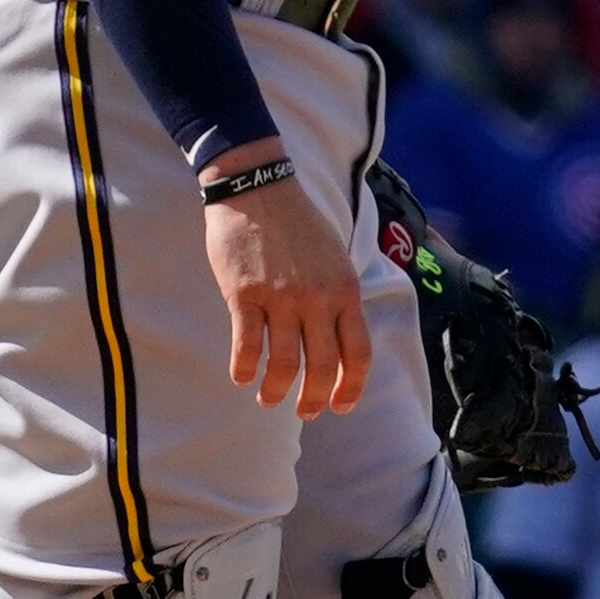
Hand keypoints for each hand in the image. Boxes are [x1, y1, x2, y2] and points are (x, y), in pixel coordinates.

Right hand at [199, 140, 370, 417]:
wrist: (258, 188)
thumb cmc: (298, 225)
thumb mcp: (336, 258)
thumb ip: (340, 297)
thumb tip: (343, 341)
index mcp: (346, 289)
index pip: (358, 353)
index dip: (351, 387)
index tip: (340, 406)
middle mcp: (318, 297)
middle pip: (322, 367)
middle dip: (313, 400)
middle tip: (303, 412)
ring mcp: (281, 297)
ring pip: (284, 365)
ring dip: (276, 391)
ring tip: (268, 398)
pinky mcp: (245, 294)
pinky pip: (246, 346)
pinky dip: (244, 369)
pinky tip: (241, 376)